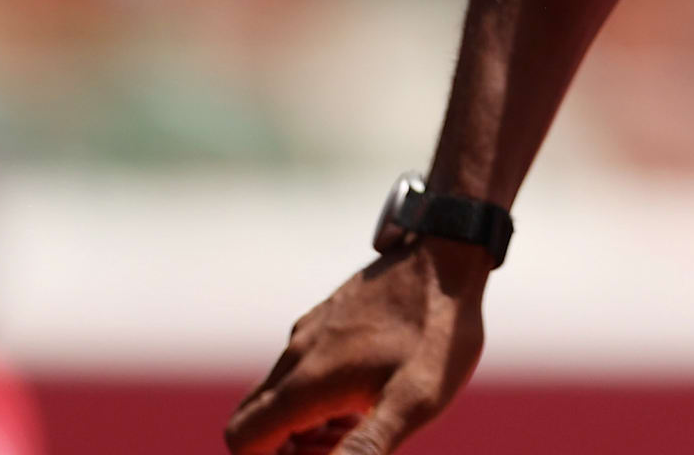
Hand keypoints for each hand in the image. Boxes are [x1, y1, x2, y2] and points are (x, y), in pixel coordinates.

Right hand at [226, 241, 487, 454]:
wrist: (450, 258)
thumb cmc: (437, 335)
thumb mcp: (413, 402)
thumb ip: (365, 447)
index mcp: (306, 383)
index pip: (243, 440)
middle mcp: (295, 355)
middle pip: (255, 421)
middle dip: (286, 448)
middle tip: (341, 446)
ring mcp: (308, 333)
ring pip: (278, 395)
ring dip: (305, 424)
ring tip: (360, 423)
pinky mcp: (327, 318)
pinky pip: (300, 368)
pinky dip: (318, 396)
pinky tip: (366, 393)